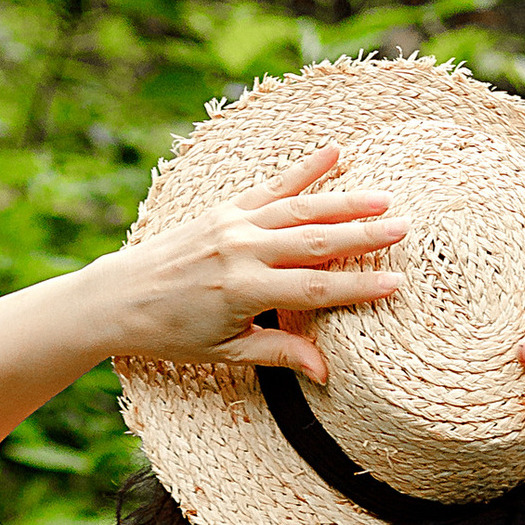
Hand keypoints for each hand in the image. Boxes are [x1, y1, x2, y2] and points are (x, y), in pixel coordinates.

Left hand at [91, 145, 406, 382]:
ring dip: (344, 201)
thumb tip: (326, 372)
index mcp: (242, 291)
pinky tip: (334, 152)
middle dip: (362, 235)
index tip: (394, 283)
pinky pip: (270, 186)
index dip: (356, 287)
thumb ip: (278, 354)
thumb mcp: (226, 353)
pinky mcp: (224, 208)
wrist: (121, 297)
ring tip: (383, 197)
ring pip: (298, 208)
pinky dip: (303, 169)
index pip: (313, 288)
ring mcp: (232, 223)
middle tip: (403, 228)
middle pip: (314, 240)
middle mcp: (240, 250)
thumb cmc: (173, 333)